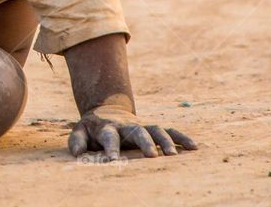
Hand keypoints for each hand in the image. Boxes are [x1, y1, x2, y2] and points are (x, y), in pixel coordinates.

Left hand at [67, 104, 196, 160]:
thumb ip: (77, 141)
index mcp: (107, 127)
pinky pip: (170, 131)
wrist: (107, 110)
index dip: (111, 148)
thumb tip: (76, 153)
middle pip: (137, 132)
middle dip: (145, 143)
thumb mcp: (80, 131)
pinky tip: (194, 147)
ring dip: (165, 141)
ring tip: (174, 156)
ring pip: (156, 130)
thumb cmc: (93, 128)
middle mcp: (127, 125)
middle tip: (151, 156)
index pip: (109, 136)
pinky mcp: (153, 128)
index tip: (113, 160)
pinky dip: (182, 137)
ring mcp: (142, 125)